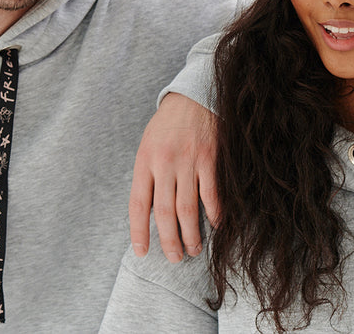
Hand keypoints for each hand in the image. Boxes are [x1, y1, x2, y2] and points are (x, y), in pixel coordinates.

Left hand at [128, 92, 218, 261]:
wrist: (193, 96)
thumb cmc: (168, 124)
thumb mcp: (148, 145)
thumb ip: (148, 176)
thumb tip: (151, 213)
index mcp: (144, 160)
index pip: (138, 204)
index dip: (139, 231)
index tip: (142, 251)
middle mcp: (165, 163)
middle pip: (165, 213)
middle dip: (169, 241)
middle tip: (174, 258)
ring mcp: (188, 161)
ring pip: (188, 209)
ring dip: (191, 235)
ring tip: (193, 249)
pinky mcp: (210, 159)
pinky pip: (212, 194)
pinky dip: (214, 214)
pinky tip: (215, 226)